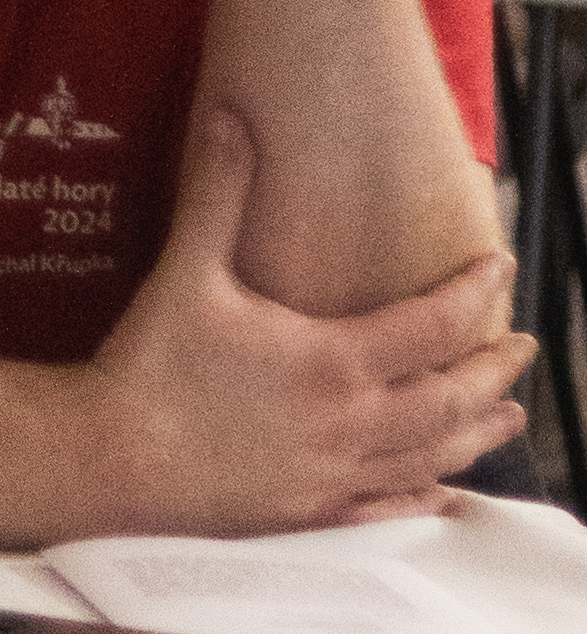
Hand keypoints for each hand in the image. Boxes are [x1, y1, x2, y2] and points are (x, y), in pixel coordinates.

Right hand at [83, 105, 525, 529]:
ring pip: (433, 457)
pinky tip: (443, 490)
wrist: (109, 456)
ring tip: (508, 415)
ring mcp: (336, 475)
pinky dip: (426, 497)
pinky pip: (388, 510)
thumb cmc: (150, 364)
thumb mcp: (187, 271)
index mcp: (334, 361)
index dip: (477, 293)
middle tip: (523, 349)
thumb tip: (231, 120)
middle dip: (496, 370)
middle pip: (453, 398)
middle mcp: (351, 422)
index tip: (500, 269)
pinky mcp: (311, 513)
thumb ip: (219, 194)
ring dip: (479, 433)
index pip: (435, 325)